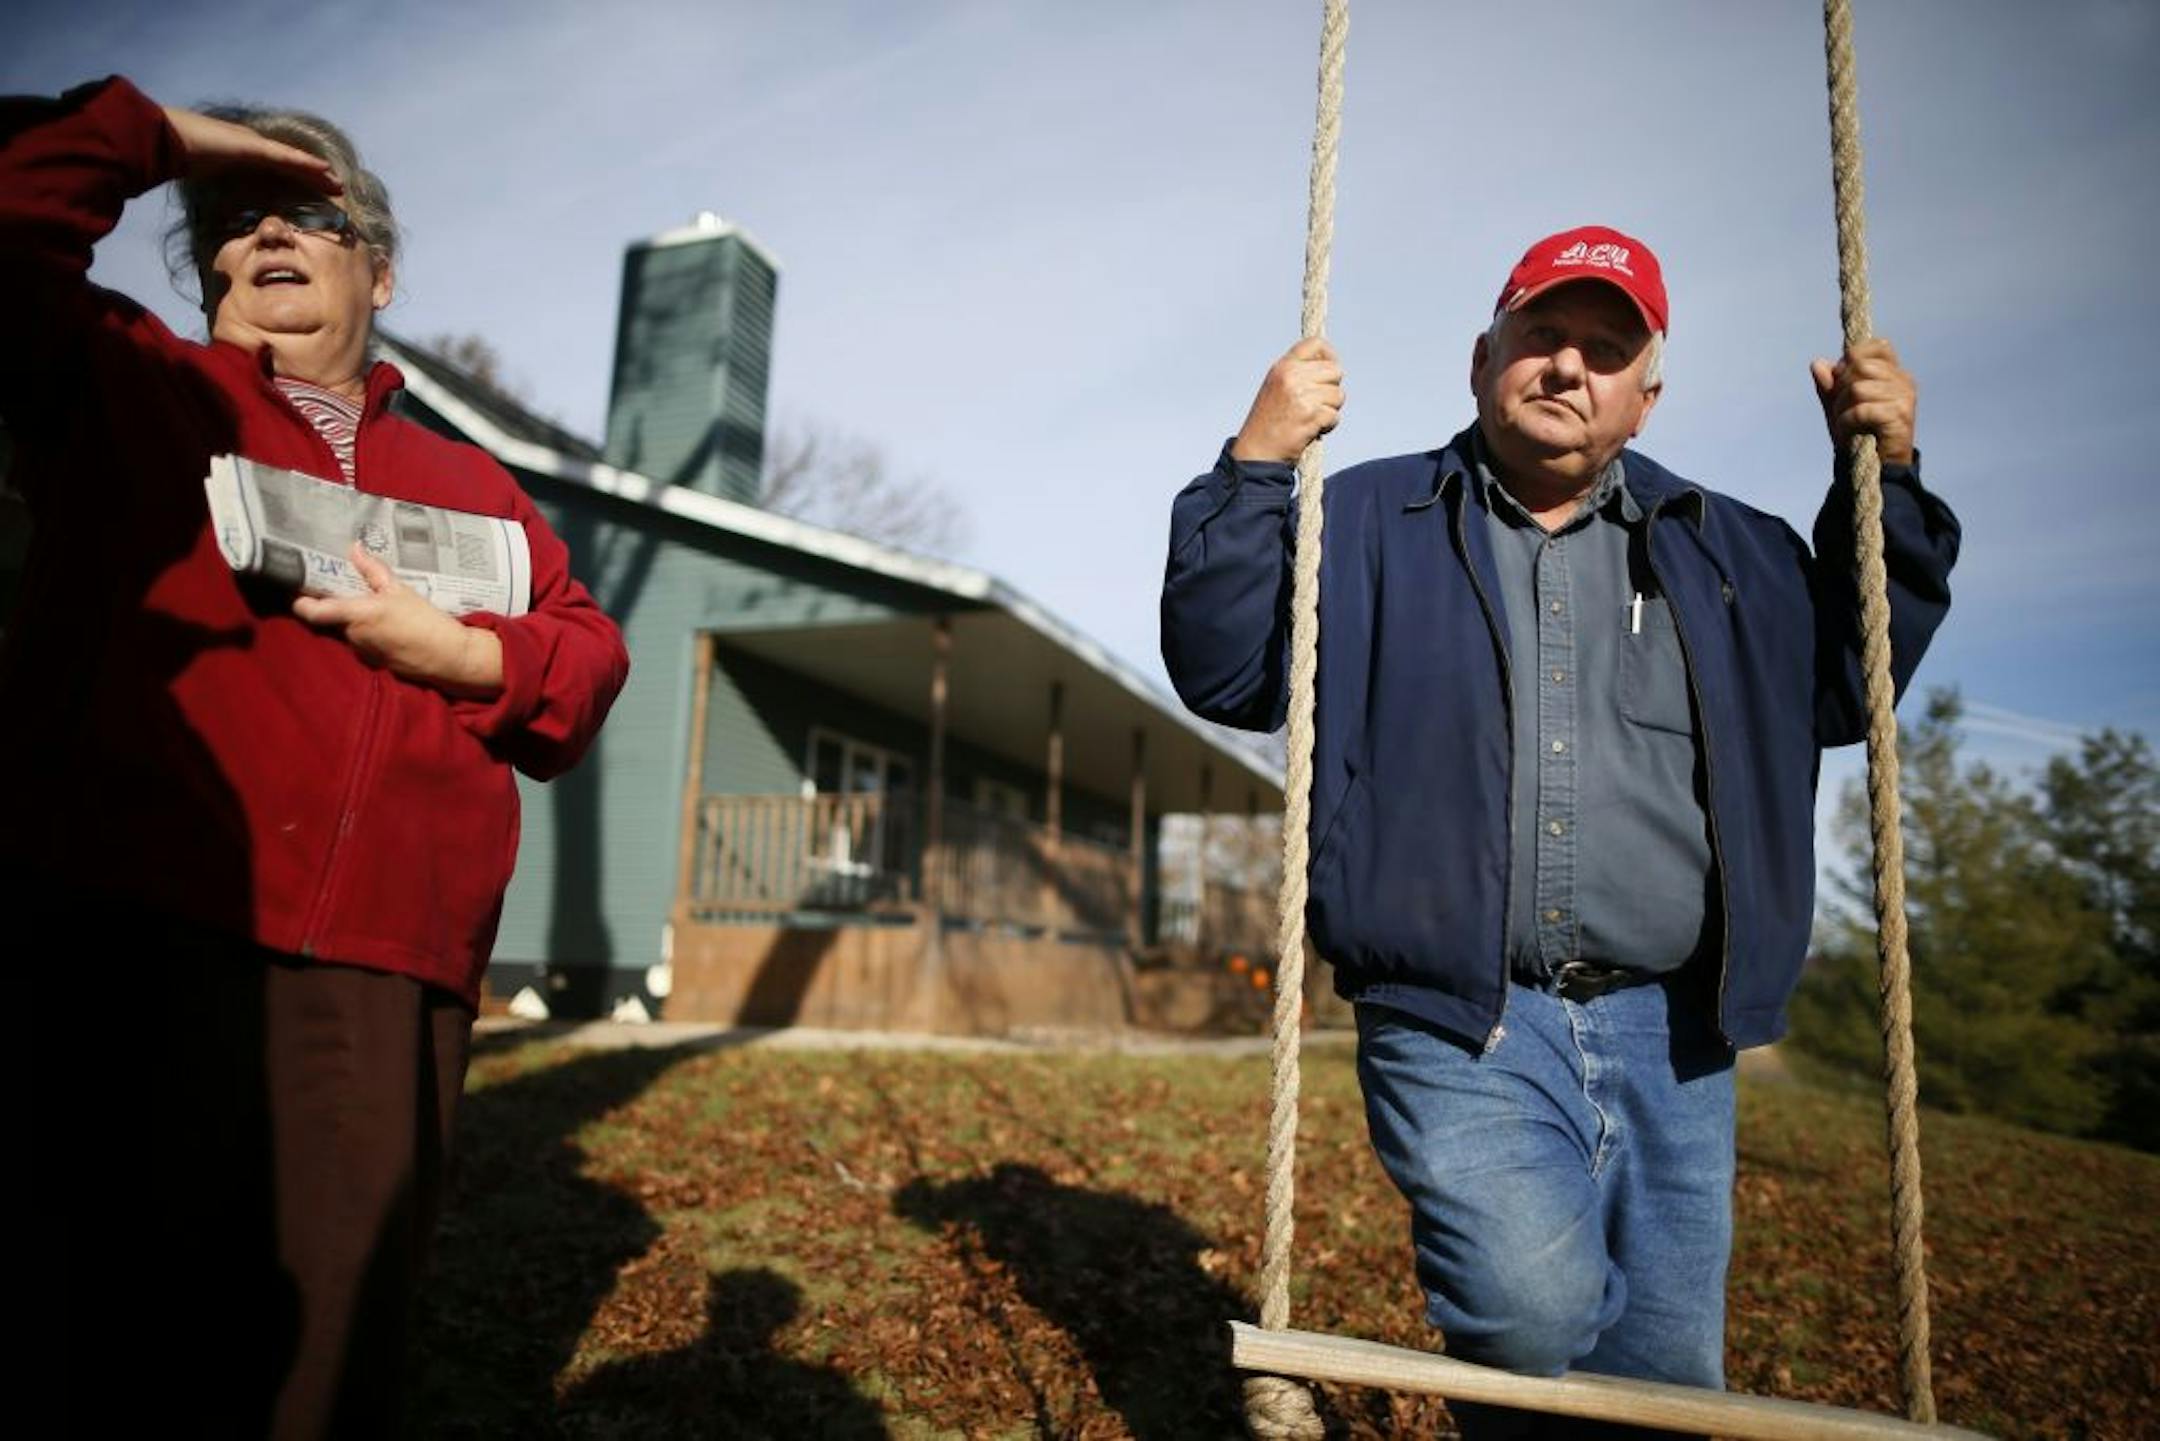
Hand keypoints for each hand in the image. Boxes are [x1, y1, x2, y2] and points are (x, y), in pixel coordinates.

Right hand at [160, 104, 341, 193]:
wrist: (163, 141)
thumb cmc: (177, 159)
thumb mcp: (202, 179)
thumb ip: (215, 193)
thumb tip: (218, 217)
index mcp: (242, 156)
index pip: (277, 169)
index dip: (298, 179)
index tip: (315, 193)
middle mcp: (251, 146)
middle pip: (290, 164)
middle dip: (314, 177)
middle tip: (337, 189)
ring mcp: (253, 143)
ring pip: (293, 160)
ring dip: (317, 171)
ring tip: (338, 183)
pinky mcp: (252, 145)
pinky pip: (285, 156)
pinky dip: (305, 163)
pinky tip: (324, 169)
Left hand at [293, 544, 502, 698]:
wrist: (448, 656)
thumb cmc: (425, 621)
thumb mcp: (400, 589)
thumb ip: (373, 570)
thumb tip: (354, 549)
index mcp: (355, 614)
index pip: (312, 611)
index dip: (300, 601)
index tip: (300, 590)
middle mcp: (352, 634)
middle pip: (332, 618)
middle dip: (340, 605)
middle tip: (355, 589)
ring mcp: (361, 650)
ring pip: (349, 630)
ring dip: (358, 619)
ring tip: (380, 607)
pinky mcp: (374, 661)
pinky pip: (364, 642)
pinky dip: (371, 633)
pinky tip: (392, 627)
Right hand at [1230, 337, 1343, 463]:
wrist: (1256, 452)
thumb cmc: (1268, 422)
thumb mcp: (1276, 387)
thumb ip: (1298, 373)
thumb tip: (1330, 364)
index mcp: (1283, 366)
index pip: (1316, 344)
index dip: (1329, 355)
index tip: (1328, 372)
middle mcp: (1292, 376)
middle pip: (1335, 370)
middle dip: (1332, 389)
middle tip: (1318, 403)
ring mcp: (1301, 395)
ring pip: (1338, 395)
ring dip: (1330, 409)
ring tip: (1312, 418)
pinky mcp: (1310, 415)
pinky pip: (1334, 415)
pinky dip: (1328, 425)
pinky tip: (1312, 429)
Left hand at [1811, 338, 1915, 466]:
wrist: (1875, 468)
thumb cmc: (1858, 434)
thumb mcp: (1838, 406)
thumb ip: (1828, 385)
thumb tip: (1817, 363)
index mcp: (1894, 373)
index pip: (1877, 346)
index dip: (1852, 359)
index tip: (1843, 382)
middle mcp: (1903, 381)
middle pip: (1860, 366)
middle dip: (1840, 388)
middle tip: (1841, 410)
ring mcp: (1904, 397)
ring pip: (1858, 388)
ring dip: (1842, 408)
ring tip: (1845, 423)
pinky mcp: (1899, 416)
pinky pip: (1861, 409)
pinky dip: (1847, 422)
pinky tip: (1849, 432)